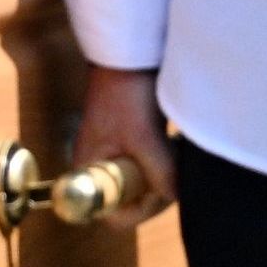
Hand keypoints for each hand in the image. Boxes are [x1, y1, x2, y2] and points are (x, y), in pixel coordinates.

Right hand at [74, 64, 177, 218]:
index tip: (160, 193)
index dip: (139, 211)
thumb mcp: (144, 138)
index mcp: (90, 170)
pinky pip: (149, 164)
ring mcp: (114, 153)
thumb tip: (177, 196)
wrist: (128, 51)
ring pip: (143, 183)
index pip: (111, 215)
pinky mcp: (130, 140)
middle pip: (130, 201)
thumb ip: (160, 173)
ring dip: (162, 175)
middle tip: (174, 174)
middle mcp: (99, 166)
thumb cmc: (126, 92)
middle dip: (155, 193)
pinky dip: (164, 161)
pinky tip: (175, 147)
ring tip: (174, 154)